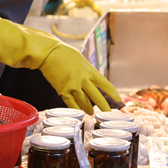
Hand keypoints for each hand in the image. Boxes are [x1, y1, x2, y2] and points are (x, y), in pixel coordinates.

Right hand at [0, 18, 120, 112]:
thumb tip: (93, 81)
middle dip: (103, 106)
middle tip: (108, 113)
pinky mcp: (62, 91)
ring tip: (91, 113)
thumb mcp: (81, 60)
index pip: (105, 84)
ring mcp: (72, 86)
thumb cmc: (65, 54)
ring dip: (88, 109)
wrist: (48, 54)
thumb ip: (88, 72)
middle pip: (96, 97)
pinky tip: (79, 112)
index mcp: (89, 70)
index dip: (112, 93)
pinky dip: (76, 109)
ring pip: (83, 102)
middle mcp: (83, 79)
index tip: (118, 100)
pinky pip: (71, 103)